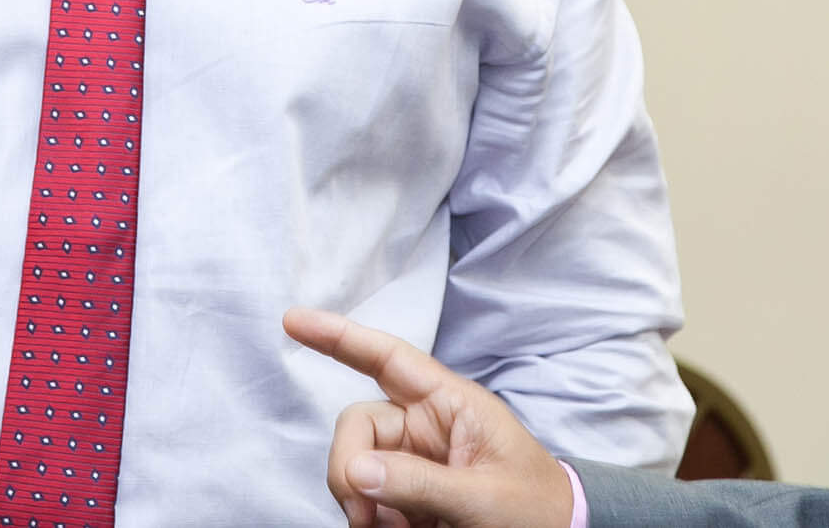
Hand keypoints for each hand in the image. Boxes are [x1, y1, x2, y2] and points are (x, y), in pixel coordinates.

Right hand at [283, 307, 576, 527]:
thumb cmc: (537, 510)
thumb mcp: (484, 496)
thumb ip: (420, 483)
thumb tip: (355, 471)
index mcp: (450, 404)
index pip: (387, 359)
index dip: (339, 336)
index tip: (292, 321)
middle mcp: (424, 427)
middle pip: (357, 426)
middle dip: (349, 468)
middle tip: (364, 516)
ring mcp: (412, 463)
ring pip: (354, 467)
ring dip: (360, 503)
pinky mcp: (404, 499)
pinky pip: (365, 500)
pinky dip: (370, 521)